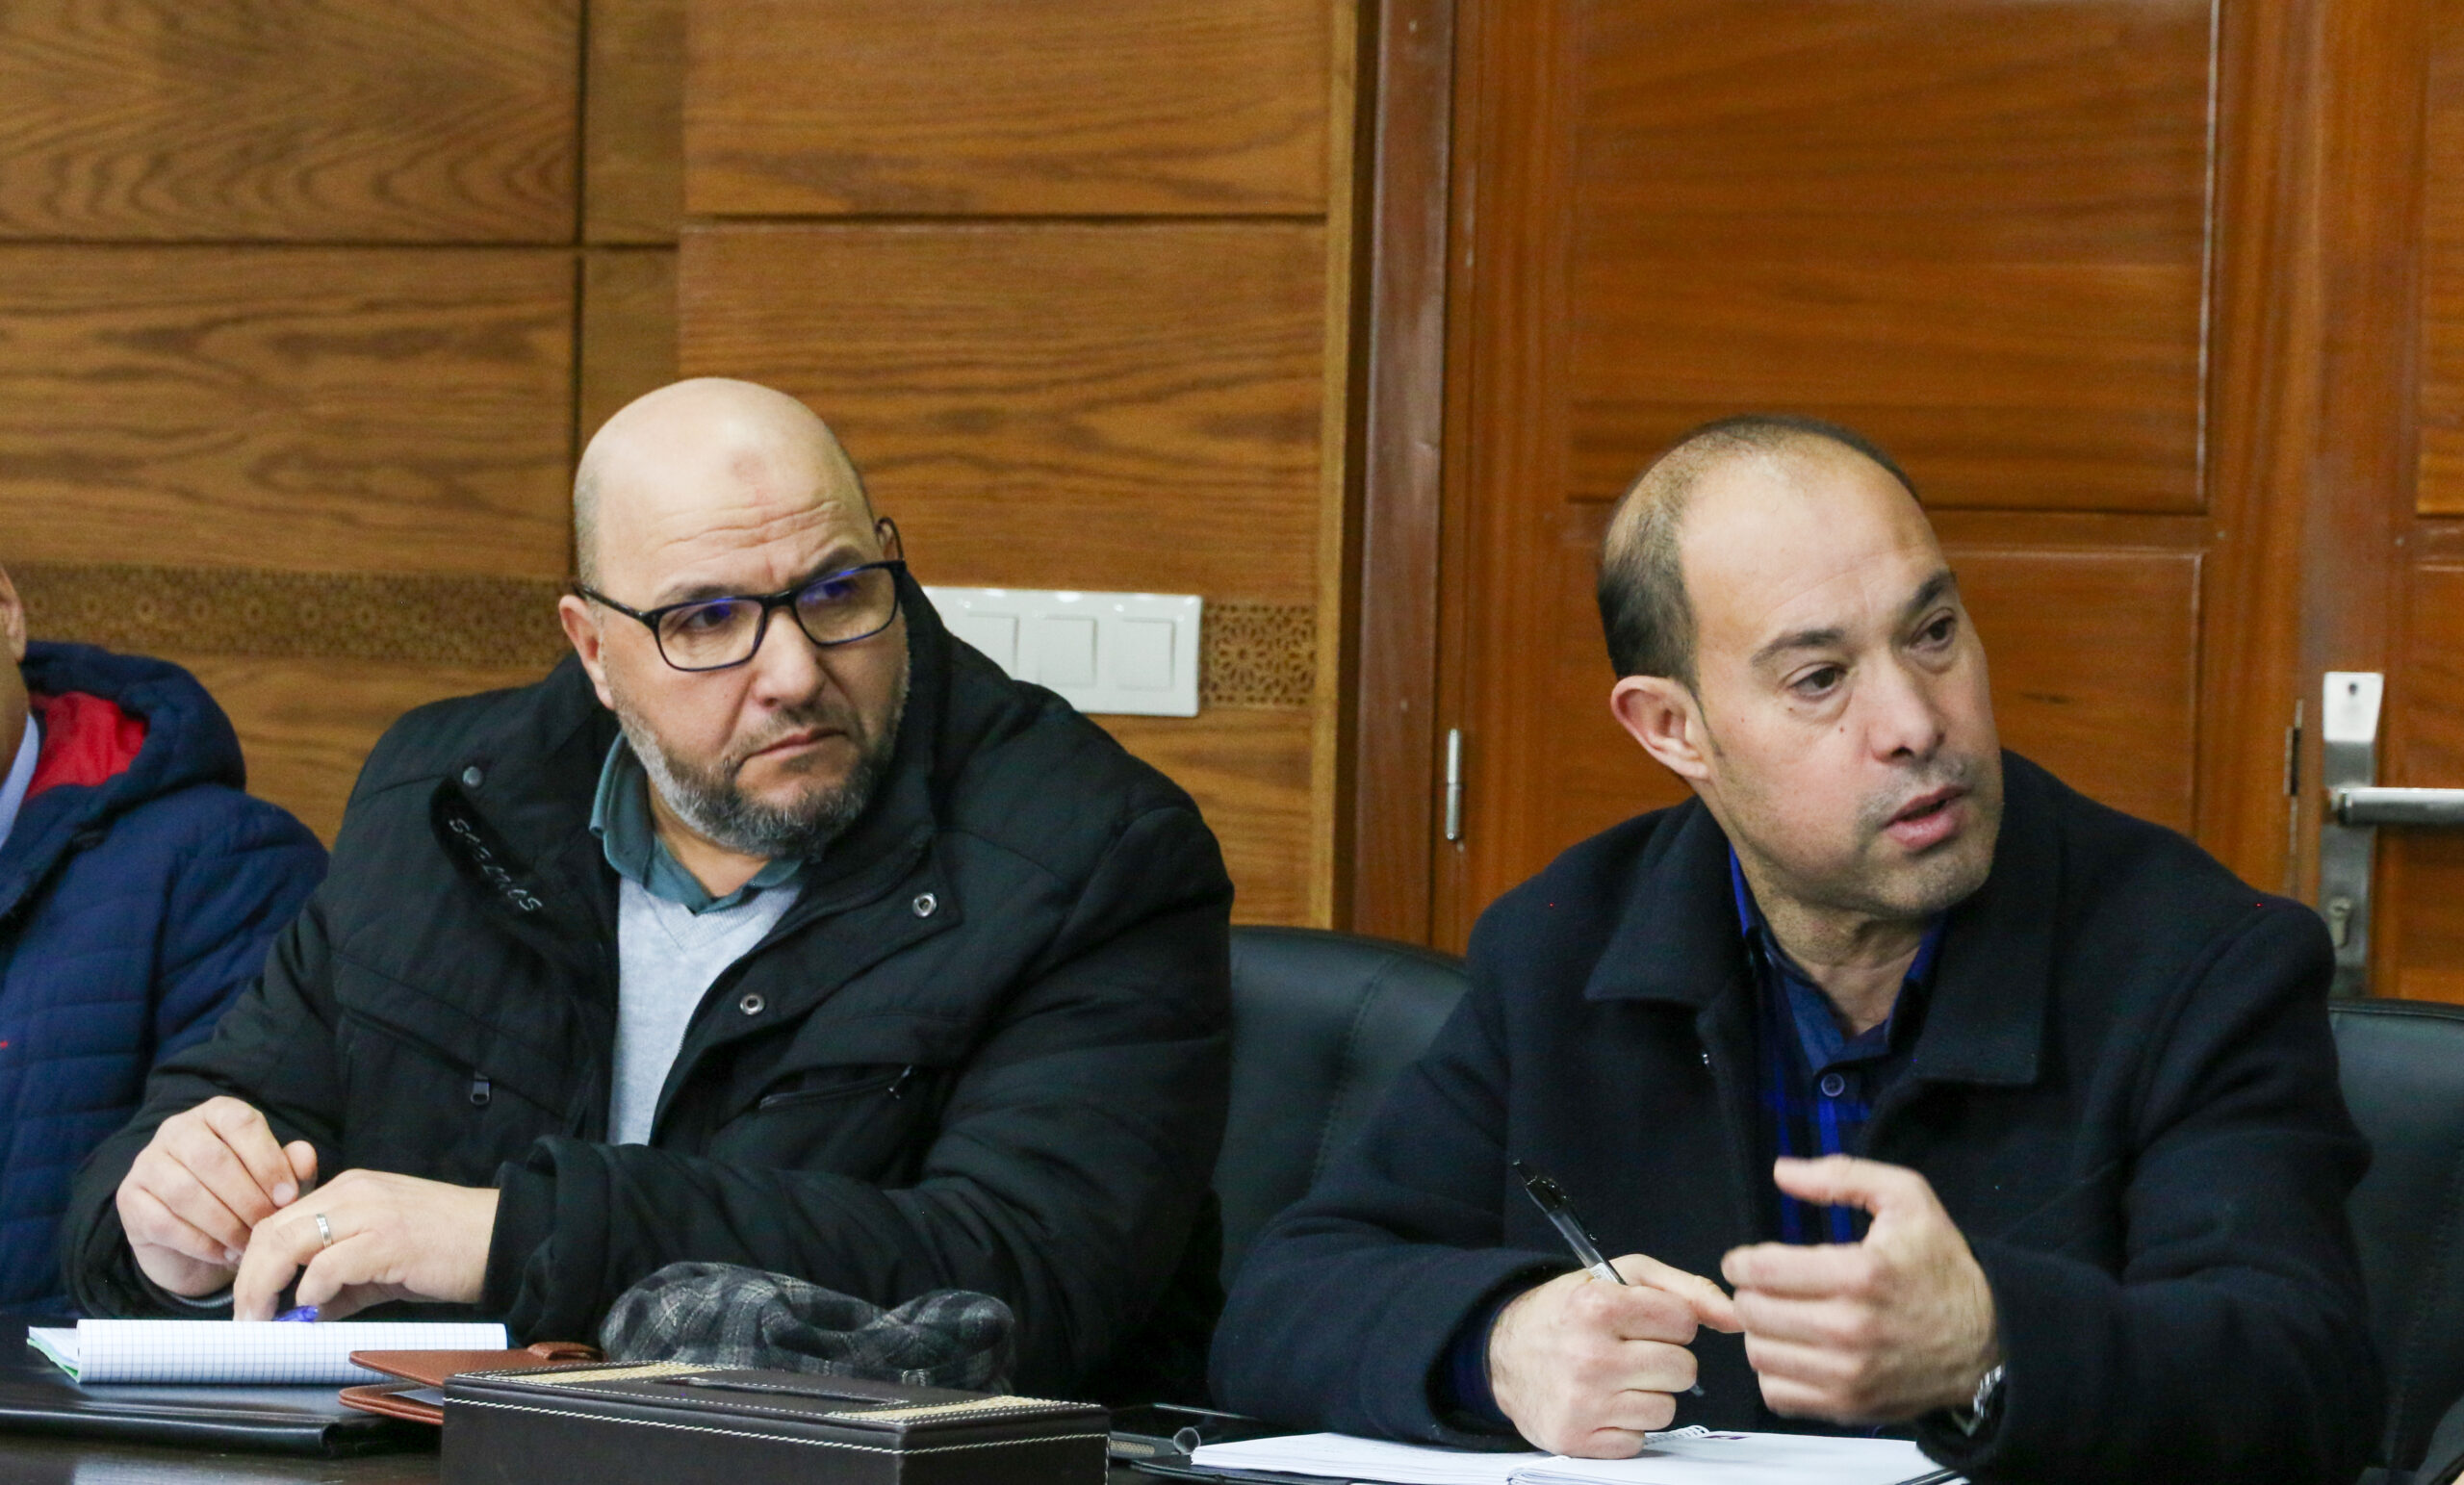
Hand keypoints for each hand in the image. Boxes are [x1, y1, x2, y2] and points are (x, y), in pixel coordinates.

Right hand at [117, 1097, 318, 1296]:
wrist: (201, 1243)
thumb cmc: (246, 1200)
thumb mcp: (276, 1185)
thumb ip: (293, 1168)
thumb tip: (303, 1155)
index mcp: (217, 1113)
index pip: (241, 1123)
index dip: (268, 1161)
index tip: (288, 1197)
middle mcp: (178, 1129)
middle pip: (212, 1159)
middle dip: (247, 1198)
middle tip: (267, 1226)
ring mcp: (148, 1163)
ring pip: (186, 1192)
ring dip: (225, 1224)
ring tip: (248, 1244)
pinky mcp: (130, 1199)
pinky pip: (165, 1222)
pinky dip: (201, 1243)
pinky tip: (225, 1254)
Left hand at [230, 1171, 499, 1320]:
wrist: (500, 1236)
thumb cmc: (445, 1247)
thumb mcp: (381, 1258)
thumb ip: (339, 1282)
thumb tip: (299, 1315)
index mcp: (348, 1190)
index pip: (276, 1220)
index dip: (250, 1264)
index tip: (247, 1303)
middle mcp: (352, 1193)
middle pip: (271, 1230)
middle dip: (248, 1280)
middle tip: (246, 1320)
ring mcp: (370, 1213)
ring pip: (289, 1242)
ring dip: (266, 1287)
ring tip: (265, 1321)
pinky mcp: (389, 1240)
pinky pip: (330, 1264)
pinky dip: (311, 1290)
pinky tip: (313, 1309)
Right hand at [1487, 1253, 1741, 1456]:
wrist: (1503, 1353)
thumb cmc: (1569, 1311)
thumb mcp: (1619, 1277)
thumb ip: (1684, 1289)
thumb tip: (1734, 1318)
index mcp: (1598, 1306)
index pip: (1683, 1322)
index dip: (1671, 1321)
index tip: (1646, 1321)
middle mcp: (1589, 1356)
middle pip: (1683, 1369)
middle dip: (1665, 1359)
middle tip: (1632, 1350)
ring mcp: (1583, 1402)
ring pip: (1666, 1409)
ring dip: (1648, 1394)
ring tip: (1616, 1377)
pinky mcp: (1577, 1438)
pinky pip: (1639, 1439)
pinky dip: (1627, 1424)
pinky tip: (1603, 1402)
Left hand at [1722, 1156, 1999, 1422]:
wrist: (1989, 1341)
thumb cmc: (1941, 1267)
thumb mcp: (1907, 1200)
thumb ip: (1843, 1176)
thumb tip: (1782, 1172)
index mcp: (1860, 1273)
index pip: (1761, 1270)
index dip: (1741, 1262)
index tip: (1745, 1261)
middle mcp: (1850, 1329)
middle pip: (1752, 1313)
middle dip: (1750, 1294)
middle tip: (1767, 1289)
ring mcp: (1849, 1375)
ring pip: (1759, 1354)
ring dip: (1761, 1333)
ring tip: (1782, 1318)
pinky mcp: (1849, 1407)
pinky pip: (1777, 1394)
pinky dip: (1776, 1373)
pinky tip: (1796, 1352)